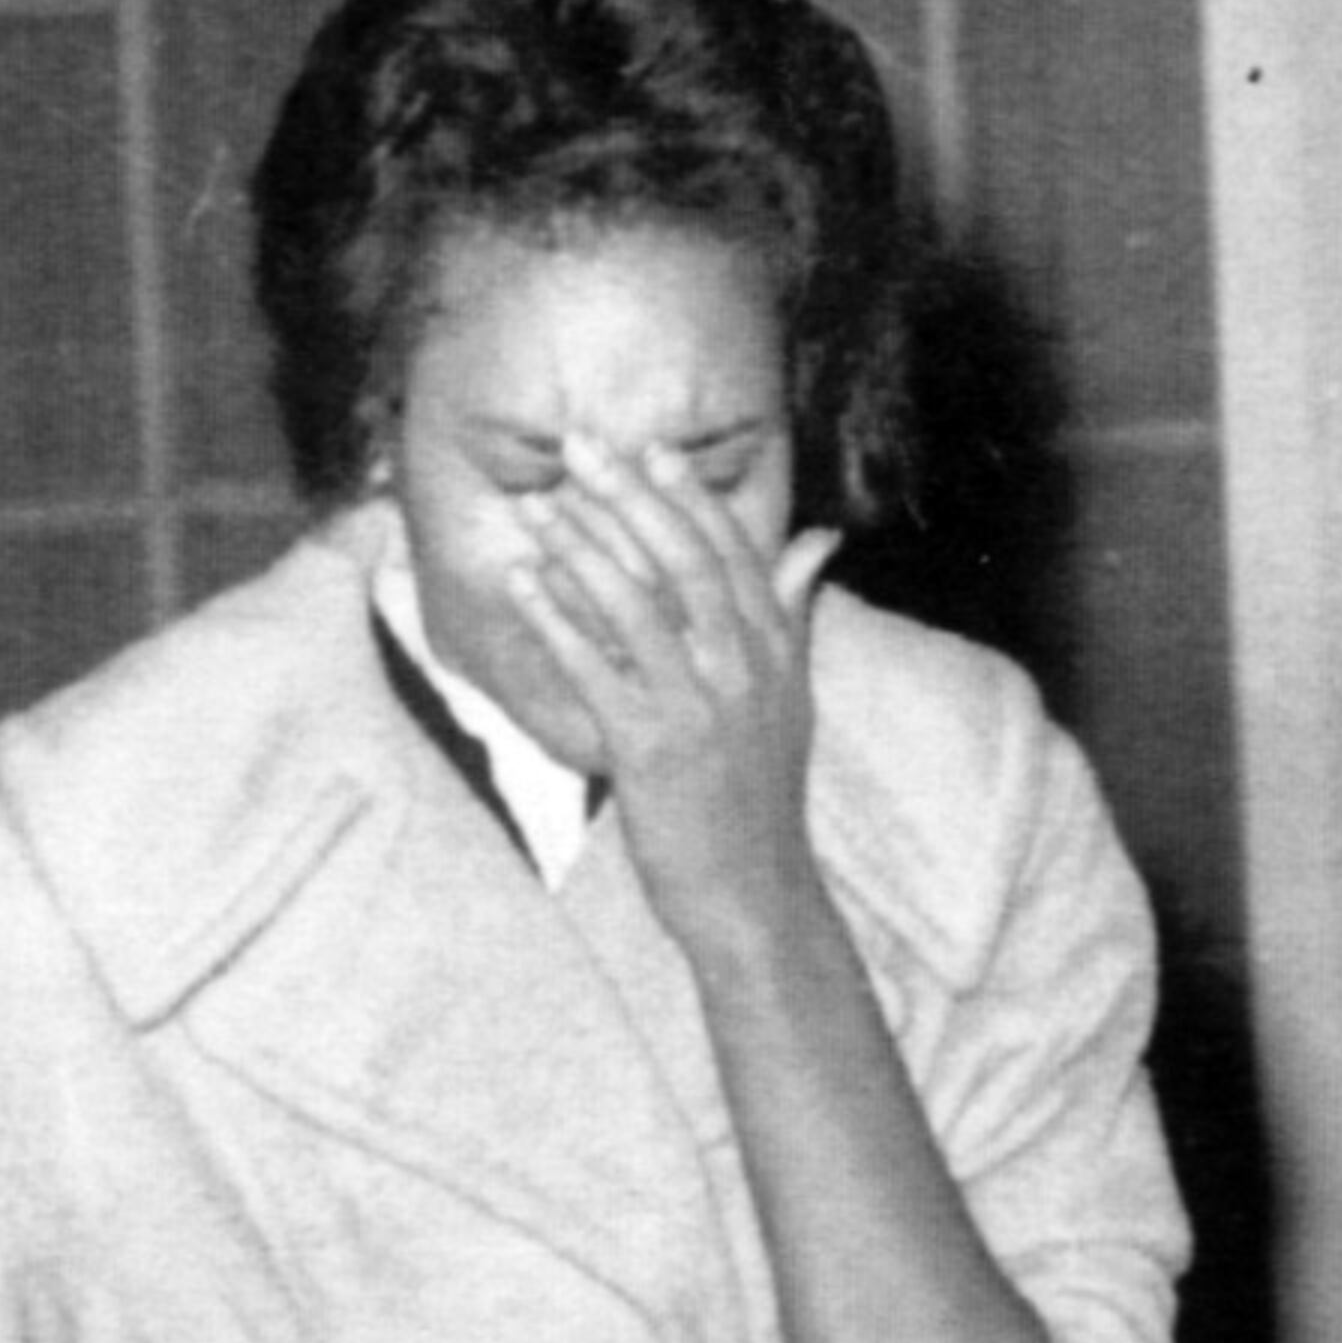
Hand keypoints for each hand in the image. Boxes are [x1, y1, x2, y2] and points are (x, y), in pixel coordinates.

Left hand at [511, 451, 837, 960]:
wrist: (754, 895)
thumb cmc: (758, 799)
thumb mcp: (792, 698)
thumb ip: (795, 610)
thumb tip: (819, 538)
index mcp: (777, 649)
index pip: (732, 551)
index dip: (688, 498)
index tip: (650, 450)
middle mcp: (744, 667)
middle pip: (683, 559)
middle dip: (628, 498)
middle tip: (580, 447)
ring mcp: (700, 706)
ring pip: (638, 604)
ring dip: (583, 548)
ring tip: (539, 508)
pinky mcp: (652, 748)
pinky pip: (596, 668)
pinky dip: (556, 619)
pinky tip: (521, 584)